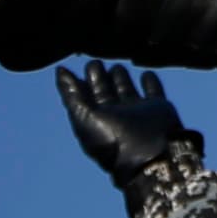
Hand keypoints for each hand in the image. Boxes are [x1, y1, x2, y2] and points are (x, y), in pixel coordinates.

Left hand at [56, 62, 190, 190]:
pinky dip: (150, 80)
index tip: (75, 67)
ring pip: (126, 87)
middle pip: (105, 89)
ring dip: (121, 76)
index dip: (79, 81)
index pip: (85, 94)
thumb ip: (72, 94)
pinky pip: (152, 89)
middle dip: (99, 75)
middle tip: (95, 62)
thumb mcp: (85, 116)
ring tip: (117, 66)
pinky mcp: (156, 106)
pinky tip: (146, 73)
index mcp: (96, 117)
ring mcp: (136, 109)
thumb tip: (59, 69)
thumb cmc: (113, 139)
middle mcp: (115, 113)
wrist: (149, 154)